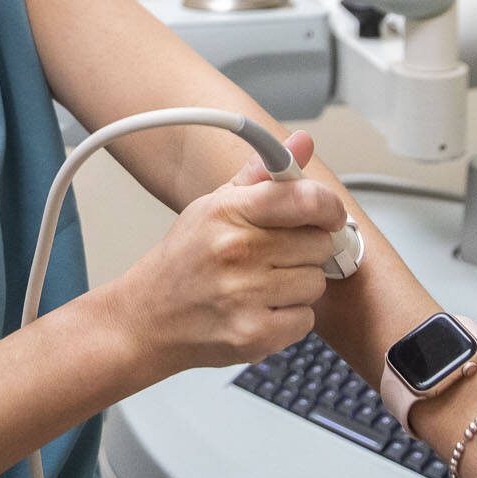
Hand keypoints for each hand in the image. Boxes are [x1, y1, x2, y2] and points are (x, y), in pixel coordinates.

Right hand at [104, 130, 344, 377]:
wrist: (148, 318)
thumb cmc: (184, 260)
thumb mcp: (213, 206)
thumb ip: (262, 175)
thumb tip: (302, 143)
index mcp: (228, 212)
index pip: (304, 199)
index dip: (328, 207)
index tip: (328, 216)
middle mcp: (236, 251)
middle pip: (318, 245)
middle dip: (305, 251)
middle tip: (276, 256)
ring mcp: (245, 295)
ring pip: (315, 284)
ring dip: (297, 287)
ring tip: (263, 285)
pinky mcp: (253, 335)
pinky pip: (306, 320)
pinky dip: (290, 319)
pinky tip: (261, 310)